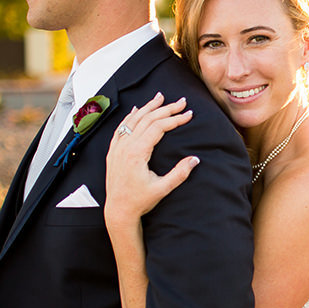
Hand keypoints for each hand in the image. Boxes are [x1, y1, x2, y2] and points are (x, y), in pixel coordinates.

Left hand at [105, 92, 198, 227]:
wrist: (118, 210)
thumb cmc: (139, 201)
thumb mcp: (162, 189)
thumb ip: (179, 173)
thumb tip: (195, 159)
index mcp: (137, 153)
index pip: (159, 128)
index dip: (175, 119)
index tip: (189, 114)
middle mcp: (125, 147)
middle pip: (147, 119)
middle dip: (166, 109)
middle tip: (181, 101)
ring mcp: (117, 148)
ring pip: (133, 120)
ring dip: (148, 107)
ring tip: (160, 97)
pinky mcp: (113, 152)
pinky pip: (121, 128)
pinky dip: (130, 117)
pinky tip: (136, 110)